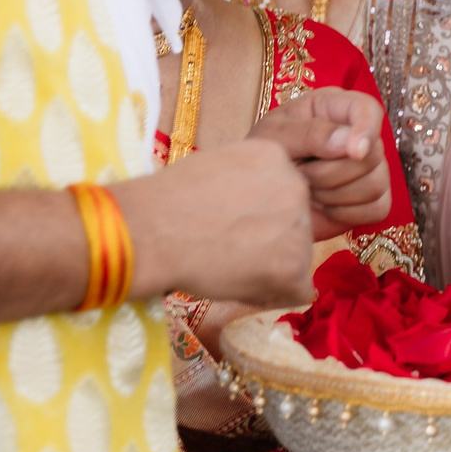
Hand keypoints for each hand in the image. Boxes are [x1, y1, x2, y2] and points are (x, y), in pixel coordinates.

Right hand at [117, 139, 313, 308]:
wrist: (151, 231)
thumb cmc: (168, 201)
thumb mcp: (217, 167)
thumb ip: (247, 182)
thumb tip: (256, 209)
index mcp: (277, 156)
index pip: (283, 193)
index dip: (256, 216)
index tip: (228, 224)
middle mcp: (297, 186)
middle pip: (294, 224)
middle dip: (269, 241)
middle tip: (228, 248)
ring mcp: (299, 226)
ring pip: (297, 257)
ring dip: (270, 268)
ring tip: (227, 264)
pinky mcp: (295, 265)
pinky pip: (296, 290)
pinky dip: (270, 295)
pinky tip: (237, 284)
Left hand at [250, 88, 391, 236]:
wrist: (258, 198)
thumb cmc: (262, 157)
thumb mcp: (274, 137)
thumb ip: (310, 134)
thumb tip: (352, 144)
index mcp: (334, 108)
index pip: (368, 109)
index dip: (367, 128)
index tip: (354, 151)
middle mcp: (357, 135)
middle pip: (372, 155)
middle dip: (330, 172)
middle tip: (298, 173)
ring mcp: (370, 169)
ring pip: (375, 185)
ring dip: (333, 195)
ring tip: (306, 189)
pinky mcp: (373, 199)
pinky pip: (377, 208)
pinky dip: (346, 213)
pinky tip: (323, 207)